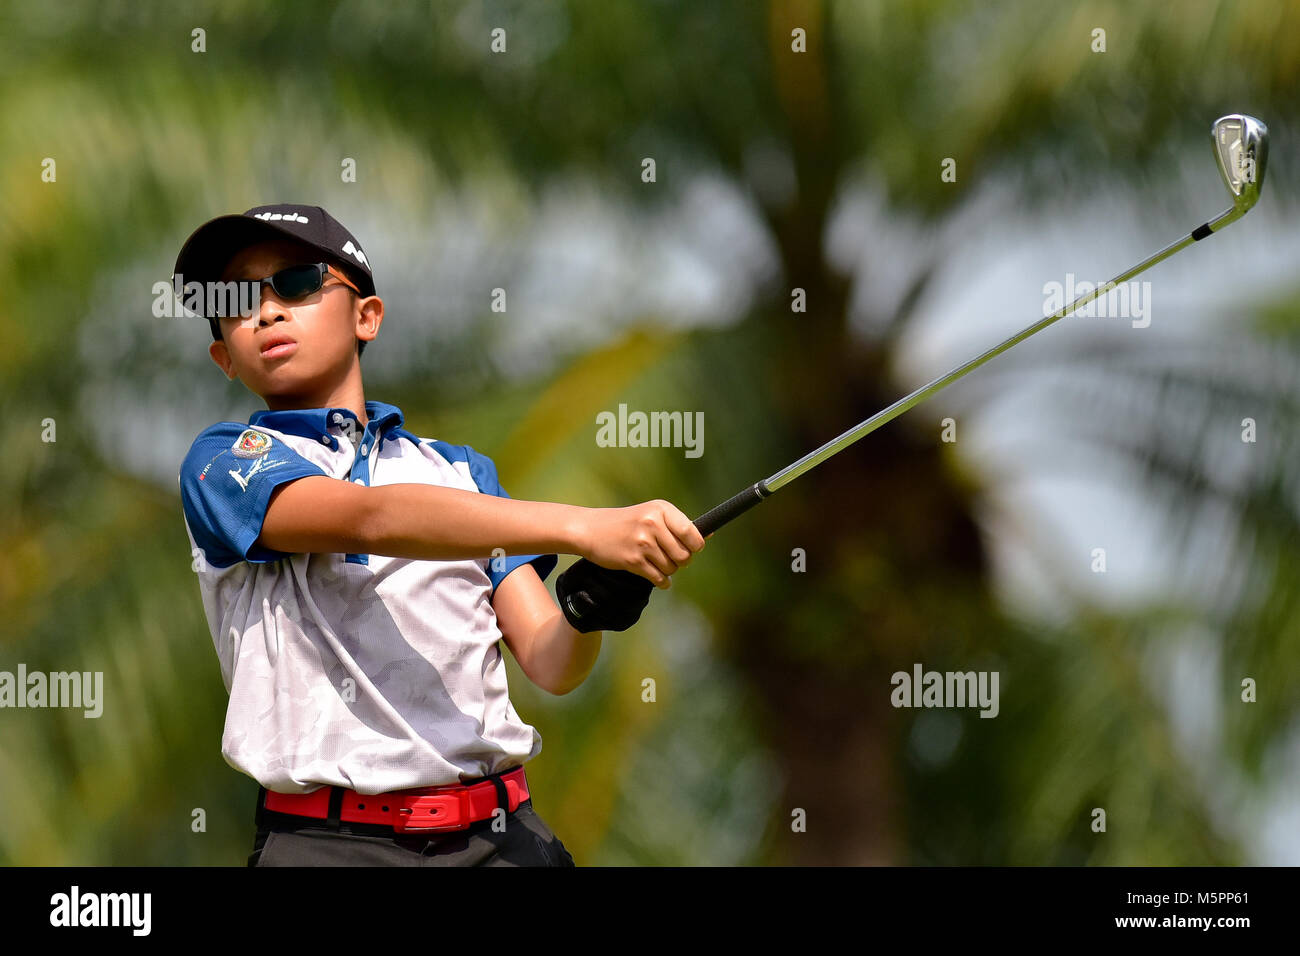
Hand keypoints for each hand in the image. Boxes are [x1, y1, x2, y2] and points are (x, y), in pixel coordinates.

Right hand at [576, 499, 707, 588]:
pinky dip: (661, 581)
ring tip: (657, 563)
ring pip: (672, 568)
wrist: (591, 529)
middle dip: (681, 561)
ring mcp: (643, 542)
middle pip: (684, 555)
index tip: (690, 548)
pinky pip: (658, 578)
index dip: (695, 546)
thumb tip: (709, 534)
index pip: (693, 533)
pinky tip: (656, 576)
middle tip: (671, 558)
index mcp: (661, 509)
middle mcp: (653, 523)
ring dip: (668, 570)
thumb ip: (678, 525)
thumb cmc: (626, 522)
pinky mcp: (633, 560)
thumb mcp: (652, 514)